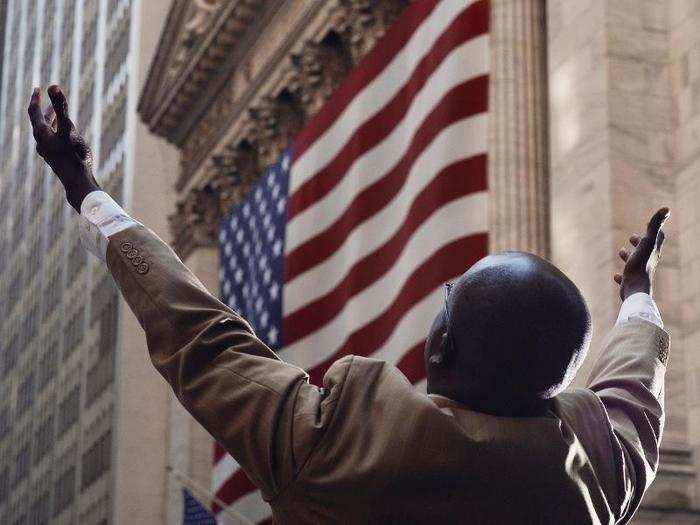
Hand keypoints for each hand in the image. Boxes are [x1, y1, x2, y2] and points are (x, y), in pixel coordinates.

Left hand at [27, 85, 99, 211]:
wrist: (78, 182)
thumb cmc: (74, 156)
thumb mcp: (68, 128)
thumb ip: (61, 108)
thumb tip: (53, 86)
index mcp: (41, 134)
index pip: (34, 111)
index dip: (36, 98)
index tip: (38, 88)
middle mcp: (41, 142)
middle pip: (39, 121)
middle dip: (44, 109)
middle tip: (45, 97)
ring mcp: (47, 152)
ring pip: (46, 132)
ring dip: (51, 121)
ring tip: (58, 115)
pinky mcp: (55, 159)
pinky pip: (52, 141)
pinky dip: (56, 132)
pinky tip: (66, 136)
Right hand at [614, 207, 668, 300]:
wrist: (636, 289)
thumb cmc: (640, 266)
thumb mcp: (647, 242)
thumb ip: (654, 225)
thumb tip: (666, 208)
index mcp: (652, 252)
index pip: (657, 238)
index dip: (654, 229)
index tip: (649, 223)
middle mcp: (647, 262)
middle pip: (646, 250)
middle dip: (640, 242)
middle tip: (633, 237)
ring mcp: (638, 273)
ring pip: (634, 263)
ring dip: (628, 256)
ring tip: (621, 251)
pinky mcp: (630, 283)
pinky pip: (626, 278)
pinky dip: (621, 275)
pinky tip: (616, 276)